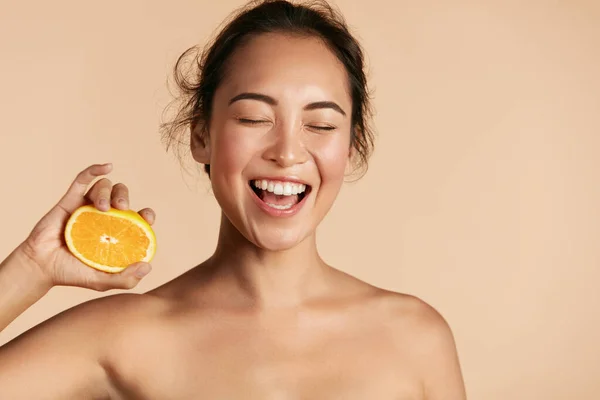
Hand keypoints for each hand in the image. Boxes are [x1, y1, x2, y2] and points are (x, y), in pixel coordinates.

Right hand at [18, 163, 154, 290]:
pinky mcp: (70, 199)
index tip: (148, 218)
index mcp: (116, 231)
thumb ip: (126, 278)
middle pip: (122, 195)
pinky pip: (83, 179)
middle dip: (126, 197)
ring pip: (104, 186)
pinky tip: (106, 166)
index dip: (147, 214)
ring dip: (107, 192)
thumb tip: (148, 266)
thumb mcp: (103, 281)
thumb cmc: (73, 273)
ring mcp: (87, 206)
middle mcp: (105, 216)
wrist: (41, 267)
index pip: (138, 217)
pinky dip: (95, 170)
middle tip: (123, 209)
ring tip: (102, 208)